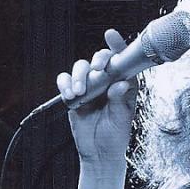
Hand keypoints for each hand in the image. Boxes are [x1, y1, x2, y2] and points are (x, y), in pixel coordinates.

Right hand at [57, 29, 137, 173]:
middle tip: (96, 70)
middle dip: (96, 60)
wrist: (98, 153)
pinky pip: (64, 81)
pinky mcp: (74, 95)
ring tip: (80, 92)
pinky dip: (64, 84)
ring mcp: (89, 87)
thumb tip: (121, 84)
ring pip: (80, 67)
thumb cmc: (115, 136)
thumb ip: (120, 101)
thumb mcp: (122, 119)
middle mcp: (106, 82)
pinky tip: (70, 95)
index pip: (122, 61)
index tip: (110, 35)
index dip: (117, 46)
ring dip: (78, 76)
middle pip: (99, 59)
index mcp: (124, 84)